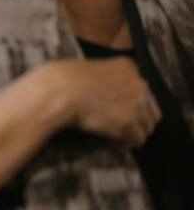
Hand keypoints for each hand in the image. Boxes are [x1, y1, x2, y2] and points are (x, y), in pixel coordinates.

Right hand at [43, 57, 160, 147]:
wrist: (58, 91)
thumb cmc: (62, 78)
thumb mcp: (88, 68)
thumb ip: (105, 77)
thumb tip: (106, 93)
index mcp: (127, 66)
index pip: (141, 89)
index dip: (129, 101)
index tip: (116, 108)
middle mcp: (138, 83)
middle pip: (150, 109)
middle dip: (136, 118)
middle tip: (117, 125)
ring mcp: (136, 104)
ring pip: (146, 126)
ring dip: (131, 131)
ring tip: (113, 135)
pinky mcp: (129, 123)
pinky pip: (137, 140)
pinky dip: (125, 143)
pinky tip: (110, 140)